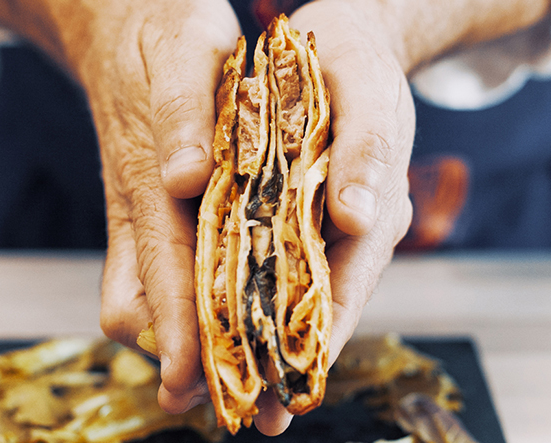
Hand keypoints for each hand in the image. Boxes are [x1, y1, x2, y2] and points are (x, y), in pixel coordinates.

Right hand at [77, 0, 239, 417]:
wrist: (125, 24)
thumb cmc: (163, 33)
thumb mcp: (186, 54)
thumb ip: (182, 114)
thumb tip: (183, 180)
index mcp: (149, 180)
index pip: (162, 271)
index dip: (179, 332)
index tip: (196, 383)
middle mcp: (140, 210)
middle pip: (141, 305)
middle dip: (176, 356)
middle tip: (216, 400)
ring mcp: (139, 214)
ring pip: (141, 297)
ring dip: (176, 340)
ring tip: (223, 376)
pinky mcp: (147, 209)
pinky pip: (156, 272)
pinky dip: (182, 306)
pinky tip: (217, 318)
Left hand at [248, 0, 414, 430]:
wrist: (341, 44)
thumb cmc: (361, 71)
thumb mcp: (371, 102)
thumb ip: (368, 158)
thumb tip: (356, 219)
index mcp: (369, 216)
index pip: (344, 292)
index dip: (316, 344)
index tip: (287, 390)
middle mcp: (340, 232)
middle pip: (310, 307)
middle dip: (279, 360)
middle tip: (250, 416)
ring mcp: (311, 224)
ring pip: (283, 292)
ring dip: (254, 338)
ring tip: (223, 385)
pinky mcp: (284, 209)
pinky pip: (263, 258)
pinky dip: (240, 291)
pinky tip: (215, 318)